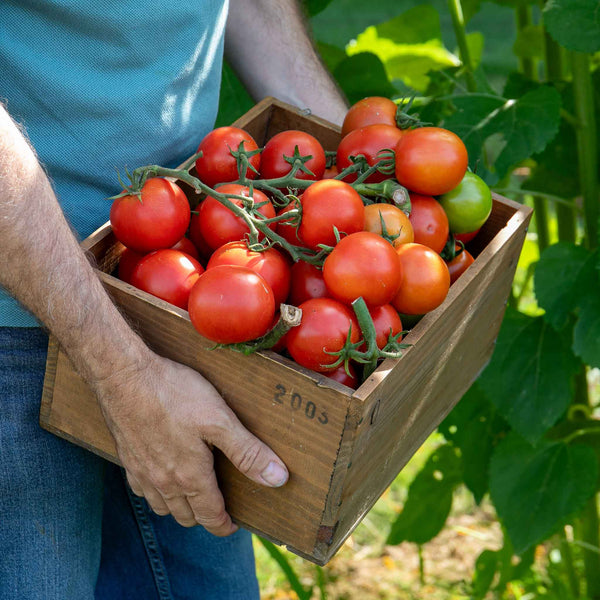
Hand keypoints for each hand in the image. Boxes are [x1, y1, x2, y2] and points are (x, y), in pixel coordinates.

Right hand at [93, 351, 287, 534]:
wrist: (124, 376)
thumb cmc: (173, 394)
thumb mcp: (220, 420)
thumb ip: (247, 452)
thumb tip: (277, 478)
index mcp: (189, 476)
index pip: (210, 517)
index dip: (224, 525)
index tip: (234, 524)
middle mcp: (163, 482)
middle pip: (186, 516)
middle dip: (205, 516)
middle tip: (219, 505)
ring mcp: (141, 471)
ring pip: (162, 506)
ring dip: (180, 507)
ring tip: (194, 494)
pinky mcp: (126, 457)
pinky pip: (141, 489)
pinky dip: (156, 491)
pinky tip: (162, 475)